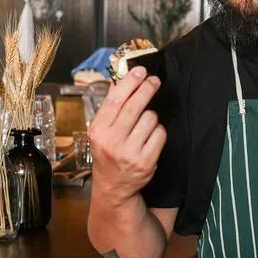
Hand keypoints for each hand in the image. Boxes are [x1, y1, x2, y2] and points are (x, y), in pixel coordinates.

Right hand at [88, 66, 166, 205]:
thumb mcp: (101, 131)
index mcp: (98, 130)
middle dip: (147, 89)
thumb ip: (110, 107)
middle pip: (135, 107)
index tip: (140, 71)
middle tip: (154, 81)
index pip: (115, 100)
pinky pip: (160, 134)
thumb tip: (121, 80)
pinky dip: (158, 132)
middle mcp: (112, 141)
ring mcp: (130, 152)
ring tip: (144, 125)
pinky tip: (150, 137)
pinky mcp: (146, 161)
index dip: (130, 82)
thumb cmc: (108, 152)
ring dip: (151, 117)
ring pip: (150, 118)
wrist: (114, 186)